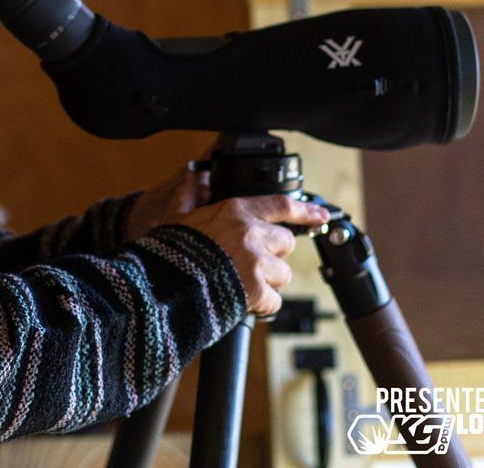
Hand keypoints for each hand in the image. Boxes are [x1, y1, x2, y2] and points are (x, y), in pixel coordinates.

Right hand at [124, 159, 328, 315]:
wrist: (162, 285)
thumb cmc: (168, 251)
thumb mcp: (175, 218)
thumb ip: (188, 196)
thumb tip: (193, 177)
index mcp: (234, 211)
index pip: (281, 204)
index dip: (305, 210)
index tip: (321, 215)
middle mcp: (250, 232)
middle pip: (285, 244)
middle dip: (272, 256)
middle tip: (251, 265)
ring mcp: (255, 261)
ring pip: (283, 274)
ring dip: (267, 283)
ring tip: (242, 285)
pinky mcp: (255, 289)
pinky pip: (273, 301)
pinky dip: (261, 306)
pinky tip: (242, 303)